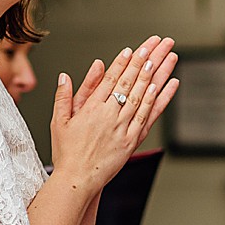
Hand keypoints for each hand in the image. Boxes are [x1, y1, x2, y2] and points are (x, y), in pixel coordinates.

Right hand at [50, 37, 179, 192]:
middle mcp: (108, 115)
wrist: (76, 180)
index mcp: (91, 108)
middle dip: (144, 61)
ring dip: (154, 76)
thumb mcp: (59, 122)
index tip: (132, 50)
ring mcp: (121, 128)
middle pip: (129, 82)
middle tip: (156, 45)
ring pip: (141, 96)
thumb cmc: (66, 152)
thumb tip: (65, 76)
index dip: (122, 63)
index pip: (110, 80)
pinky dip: (155, 101)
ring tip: (164, 58)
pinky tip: (162, 87)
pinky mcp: (131, 141)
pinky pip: (146, 118)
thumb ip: (63, 97)